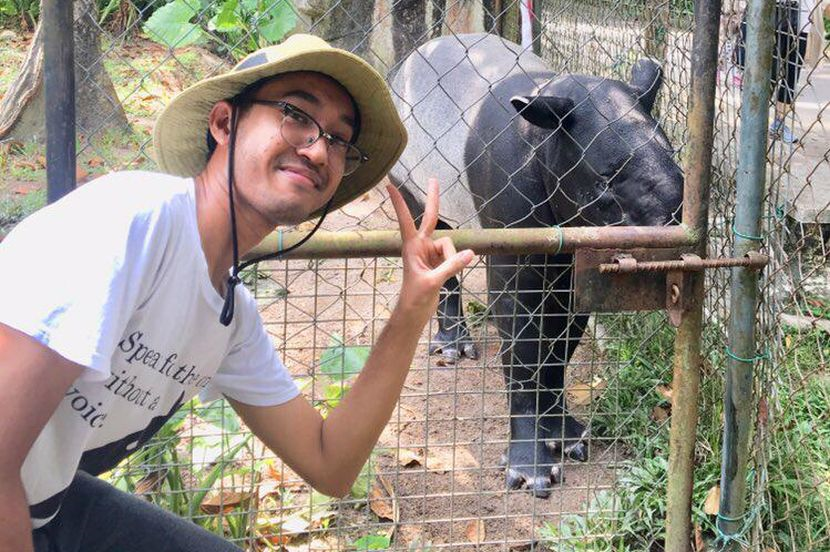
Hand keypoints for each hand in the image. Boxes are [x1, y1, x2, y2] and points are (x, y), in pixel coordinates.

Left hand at [387, 179, 474, 323]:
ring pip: (450, 246)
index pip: (406, 220)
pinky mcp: (439, 261)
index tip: (389, 185)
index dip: (399, 203)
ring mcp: (431, 252)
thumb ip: (451, 267)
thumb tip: (471, 253)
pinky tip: (448, 277)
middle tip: (434, 178)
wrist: (415, 312)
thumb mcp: (433, 282)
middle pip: (431, 217)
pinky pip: (455, 256)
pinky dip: (455, 265)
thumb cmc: (415, 297)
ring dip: (452, 260)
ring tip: (440, 278)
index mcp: (411, 246)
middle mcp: (421, 245)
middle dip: (433, 198)